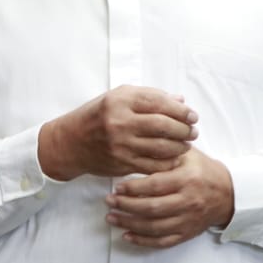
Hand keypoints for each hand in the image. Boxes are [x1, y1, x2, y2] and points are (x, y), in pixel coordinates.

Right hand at [38, 86, 197, 181]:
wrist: (70, 142)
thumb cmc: (96, 116)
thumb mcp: (117, 98)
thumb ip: (149, 97)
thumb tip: (180, 101)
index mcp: (120, 101)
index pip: (160, 103)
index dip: (181, 111)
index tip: (192, 116)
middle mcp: (120, 122)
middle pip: (164, 125)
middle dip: (184, 129)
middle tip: (192, 131)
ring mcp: (121, 144)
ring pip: (162, 147)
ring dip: (179, 147)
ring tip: (185, 144)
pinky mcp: (122, 163)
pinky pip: (153, 165)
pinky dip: (167, 162)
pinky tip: (172, 158)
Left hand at [105, 146, 234, 248]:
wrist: (228, 194)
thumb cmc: (202, 170)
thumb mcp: (187, 155)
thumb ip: (165, 152)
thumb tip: (137, 148)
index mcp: (187, 180)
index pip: (155, 186)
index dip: (133, 188)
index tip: (117, 186)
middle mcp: (188, 202)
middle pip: (152, 208)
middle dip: (126, 206)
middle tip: (108, 201)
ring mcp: (187, 220)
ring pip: (154, 227)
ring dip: (129, 223)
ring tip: (111, 217)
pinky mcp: (187, 233)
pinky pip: (163, 241)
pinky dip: (143, 240)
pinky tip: (126, 235)